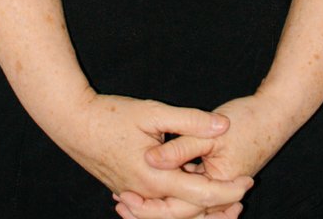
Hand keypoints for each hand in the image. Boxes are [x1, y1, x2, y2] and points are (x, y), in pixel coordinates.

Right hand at [57, 91, 253, 217]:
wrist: (73, 122)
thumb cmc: (112, 114)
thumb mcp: (154, 113)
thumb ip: (191, 121)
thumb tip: (223, 126)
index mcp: (157, 179)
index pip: (202, 195)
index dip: (228, 190)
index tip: (249, 180)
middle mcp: (147, 194)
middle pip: (190, 212)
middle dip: (218, 206)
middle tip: (242, 193)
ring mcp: (136, 194)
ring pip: (173, 211)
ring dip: (199, 206)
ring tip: (222, 195)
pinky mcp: (128, 189)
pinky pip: (158, 204)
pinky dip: (177, 202)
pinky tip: (189, 188)